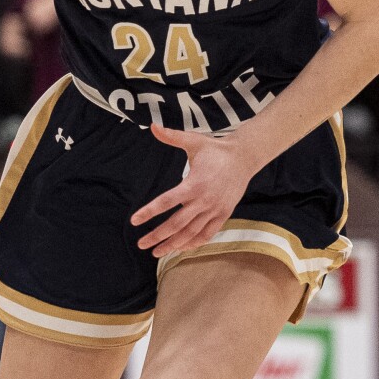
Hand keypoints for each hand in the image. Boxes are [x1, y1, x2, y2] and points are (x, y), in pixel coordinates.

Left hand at [131, 125, 258, 257]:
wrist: (244, 158)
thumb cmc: (215, 149)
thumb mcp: (193, 141)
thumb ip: (171, 136)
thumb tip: (152, 126)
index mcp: (194, 183)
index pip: (166, 201)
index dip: (149, 212)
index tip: (134, 221)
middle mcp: (204, 200)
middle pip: (176, 223)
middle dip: (157, 236)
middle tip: (141, 244)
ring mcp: (215, 209)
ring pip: (191, 233)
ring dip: (173, 244)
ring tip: (157, 252)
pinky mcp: (223, 214)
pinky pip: (208, 233)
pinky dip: (194, 243)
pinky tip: (181, 248)